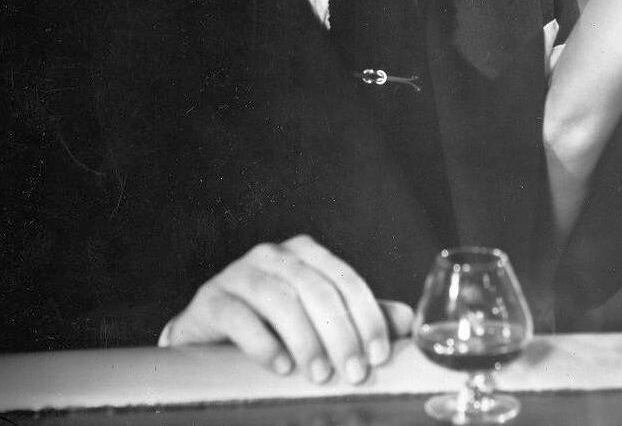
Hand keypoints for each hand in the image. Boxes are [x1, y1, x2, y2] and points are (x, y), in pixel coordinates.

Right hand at [163, 235, 413, 383]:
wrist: (207, 336)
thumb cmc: (270, 325)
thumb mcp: (318, 319)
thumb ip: (358, 316)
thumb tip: (406, 321)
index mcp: (306, 254)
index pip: (347, 280)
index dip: (367, 317)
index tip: (378, 355)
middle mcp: (274, 255)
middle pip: (317, 290)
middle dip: (341, 334)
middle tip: (354, 373)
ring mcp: (239, 273)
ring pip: (280, 299)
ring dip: (306, 340)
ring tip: (321, 375)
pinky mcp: (210, 299)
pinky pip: (238, 316)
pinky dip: (263, 342)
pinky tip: (281, 366)